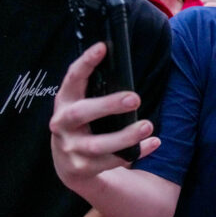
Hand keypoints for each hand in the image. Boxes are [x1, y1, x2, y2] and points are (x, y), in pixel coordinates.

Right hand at [50, 42, 159, 189]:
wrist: (69, 165)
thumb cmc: (85, 124)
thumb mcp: (85, 105)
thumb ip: (98, 90)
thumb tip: (124, 65)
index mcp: (65, 102)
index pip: (72, 79)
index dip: (85, 63)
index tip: (103, 47)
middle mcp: (62, 125)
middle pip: (80, 114)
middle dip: (108, 105)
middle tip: (135, 98)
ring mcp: (71, 149)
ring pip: (97, 145)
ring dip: (125, 136)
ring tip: (148, 125)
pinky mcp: (83, 169)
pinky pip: (112, 162)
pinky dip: (136, 152)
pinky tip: (153, 142)